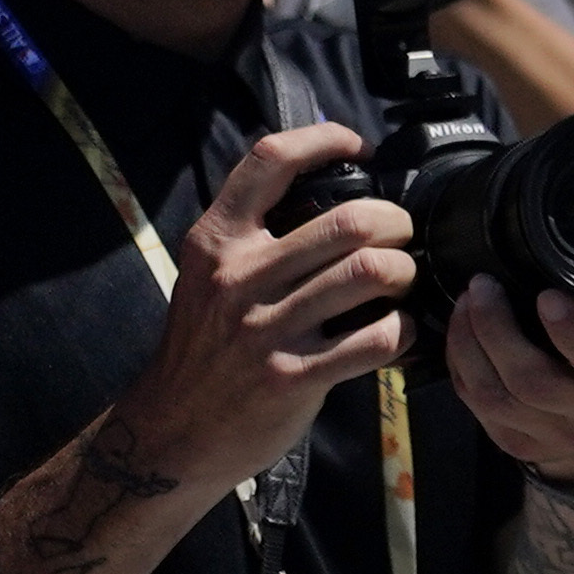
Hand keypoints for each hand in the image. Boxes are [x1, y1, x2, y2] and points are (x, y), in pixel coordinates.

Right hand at [101, 124, 423, 500]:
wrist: (169, 434)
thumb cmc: (204, 348)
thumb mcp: (208, 276)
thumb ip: (256, 235)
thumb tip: (335, 185)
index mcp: (216, 242)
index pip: (269, 161)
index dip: (325, 139)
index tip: (359, 148)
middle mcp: (236, 278)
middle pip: (349, 221)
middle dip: (395, 223)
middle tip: (399, 237)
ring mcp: (263, 329)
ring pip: (370, 272)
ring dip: (404, 273)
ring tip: (400, 281)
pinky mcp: (292, 377)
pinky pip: (377, 338)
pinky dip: (403, 329)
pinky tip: (396, 331)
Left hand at [451, 270, 573, 484]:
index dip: (573, 334)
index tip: (545, 295)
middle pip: (535, 381)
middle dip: (498, 329)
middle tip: (484, 286)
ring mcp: (558, 436)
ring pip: (497, 395)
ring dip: (471, 345)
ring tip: (467, 302)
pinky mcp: (520, 444)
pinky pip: (478, 406)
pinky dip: (462, 366)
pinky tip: (463, 334)